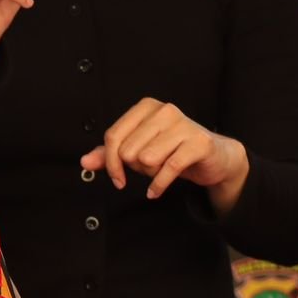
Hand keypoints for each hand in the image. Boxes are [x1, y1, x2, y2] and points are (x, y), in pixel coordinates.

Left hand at [80, 97, 249, 208]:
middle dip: (135, 167)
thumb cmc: (170, 150)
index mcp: (146, 107)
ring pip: (147, 159)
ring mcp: (183, 124)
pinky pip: (168, 169)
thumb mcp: (137, 150)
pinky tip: (156, 191)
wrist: (213, 156)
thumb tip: (84, 162)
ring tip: (161, 169)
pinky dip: (159, 185)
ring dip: (150, 173)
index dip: (110, 163)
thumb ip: (109, 154)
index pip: (113, 137)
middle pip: (128, 151)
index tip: (117, 178)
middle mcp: (165, 110)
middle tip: (150, 167)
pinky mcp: (199, 143)